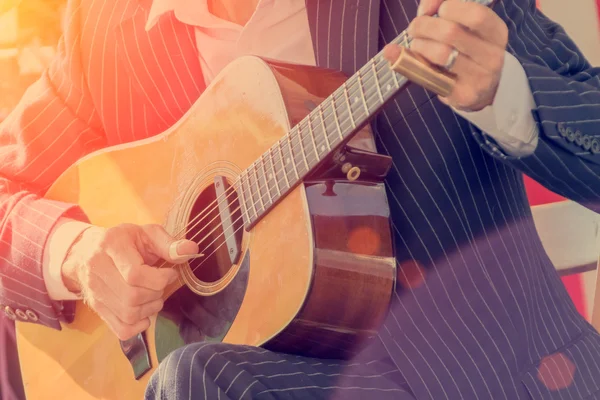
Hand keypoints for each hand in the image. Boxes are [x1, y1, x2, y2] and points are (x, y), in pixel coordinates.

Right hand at [62, 223, 200, 339]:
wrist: (87, 250)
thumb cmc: (124, 240)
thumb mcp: (147, 233)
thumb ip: (169, 243)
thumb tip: (192, 250)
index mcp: (111, 246)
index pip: (134, 274)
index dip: (159, 279)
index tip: (170, 273)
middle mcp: (97, 270)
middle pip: (132, 296)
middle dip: (156, 293)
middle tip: (161, 285)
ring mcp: (94, 292)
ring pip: (127, 314)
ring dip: (150, 309)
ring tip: (154, 296)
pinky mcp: (96, 308)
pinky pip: (120, 329)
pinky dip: (139, 326)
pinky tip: (145, 312)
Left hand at [388, 0, 508, 110]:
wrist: (481, 91)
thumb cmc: (467, 51)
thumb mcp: (466, 28)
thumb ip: (445, 8)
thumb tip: (425, 8)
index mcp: (496, 32)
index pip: (476, 14)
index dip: (451, 7)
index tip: (437, 11)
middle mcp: (492, 55)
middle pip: (451, 32)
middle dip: (424, 26)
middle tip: (415, 28)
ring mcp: (480, 78)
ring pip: (441, 54)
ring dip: (419, 46)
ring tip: (416, 45)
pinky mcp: (464, 95)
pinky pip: (433, 76)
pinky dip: (414, 66)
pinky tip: (411, 62)